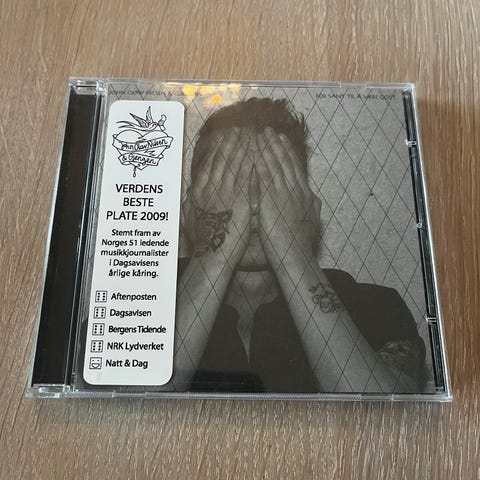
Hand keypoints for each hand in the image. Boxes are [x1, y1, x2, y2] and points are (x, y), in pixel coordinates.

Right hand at [185, 128, 252, 264]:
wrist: (213, 254)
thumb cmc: (202, 242)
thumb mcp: (189, 220)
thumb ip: (189, 204)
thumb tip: (188, 194)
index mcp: (198, 191)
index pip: (209, 163)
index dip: (218, 148)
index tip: (224, 135)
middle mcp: (210, 188)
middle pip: (221, 159)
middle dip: (231, 141)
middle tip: (240, 128)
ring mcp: (225, 193)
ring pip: (234, 164)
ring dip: (243, 146)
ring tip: (250, 134)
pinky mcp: (240, 199)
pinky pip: (246, 176)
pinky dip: (252, 161)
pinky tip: (258, 152)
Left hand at [255, 127, 319, 269]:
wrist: (297, 257)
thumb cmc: (301, 245)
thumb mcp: (312, 222)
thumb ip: (311, 207)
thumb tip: (315, 200)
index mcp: (305, 195)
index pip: (295, 169)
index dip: (288, 153)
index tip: (282, 141)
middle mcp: (296, 190)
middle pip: (286, 162)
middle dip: (277, 145)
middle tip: (270, 131)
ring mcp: (285, 194)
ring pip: (276, 165)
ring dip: (268, 148)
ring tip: (261, 134)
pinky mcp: (272, 200)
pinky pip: (265, 175)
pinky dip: (260, 161)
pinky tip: (254, 151)